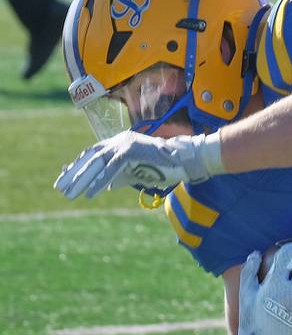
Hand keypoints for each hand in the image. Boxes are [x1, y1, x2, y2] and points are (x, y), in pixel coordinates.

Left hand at [55, 131, 223, 199]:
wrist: (187, 161)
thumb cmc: (168, 167)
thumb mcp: (139, 172)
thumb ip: (121, 176)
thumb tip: (107, 186)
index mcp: (120, 143)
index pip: (93, 154)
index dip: (78, 167)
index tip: (65, 179)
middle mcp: (119, 141)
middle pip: (90, 157)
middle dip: (74, 173)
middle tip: (60, 187)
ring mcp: (125, 145)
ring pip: (97, 163)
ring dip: (82, 180)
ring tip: (71, 193)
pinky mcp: (131, 152)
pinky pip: (111, 169)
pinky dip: (100, 182)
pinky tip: (90, 194)